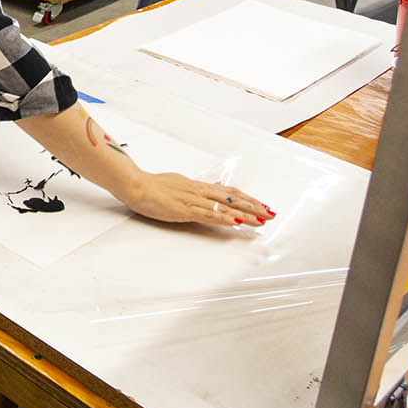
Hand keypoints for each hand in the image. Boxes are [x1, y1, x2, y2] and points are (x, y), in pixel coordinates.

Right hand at [123, 170, 274, 227]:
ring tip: (261, 220)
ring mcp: (193, 200)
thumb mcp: (179, 184)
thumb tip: (211, 188)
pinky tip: (236, 223)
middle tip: (271, 213)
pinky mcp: (185, 210)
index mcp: (199, 187)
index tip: (261, 204)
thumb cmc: (153, 186)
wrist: (137, 185)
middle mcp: (200, 192)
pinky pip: (208, 215)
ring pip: (225, 207)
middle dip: (254, 207)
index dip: (247, 198)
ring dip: (245, 214)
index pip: (230, 192)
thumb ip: (196, 189)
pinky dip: (224, 219)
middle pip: (233, 198)